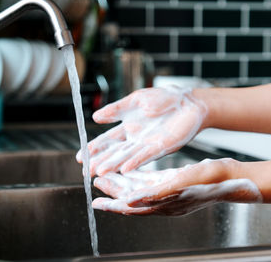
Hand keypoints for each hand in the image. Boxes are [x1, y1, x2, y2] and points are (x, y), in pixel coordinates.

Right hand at [77, 86, 207, 175]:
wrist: (189, 102)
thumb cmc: (164, 98)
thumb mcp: (136, 100)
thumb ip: (116, 109)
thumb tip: (94, 117)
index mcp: (128, 126)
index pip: (107, 139)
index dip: (93, 148)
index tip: (80, 157)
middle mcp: (135, 138)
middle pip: (114, 152)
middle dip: (98, 161)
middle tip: (85, 172)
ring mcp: (147, 144)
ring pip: (126, 156)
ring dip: (113, 164)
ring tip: (98, 173)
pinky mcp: (161, 147)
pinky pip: (145, 156)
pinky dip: (134, 162)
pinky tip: (124, 169)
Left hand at [92, 158, 262, 215]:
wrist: (231, 178)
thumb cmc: (211, 179)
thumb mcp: (182, 183)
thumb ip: (155, 192)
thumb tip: (130, 200)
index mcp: (165, 205)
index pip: (132, 208)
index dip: (113, 205)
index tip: (96, 202)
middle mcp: (165, 203)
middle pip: (133, 201)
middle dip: (114, 193)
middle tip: (97, 184)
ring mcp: (169, 196)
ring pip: (140, 192)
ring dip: (123, 186)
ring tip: (108, 178)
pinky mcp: (174, 186)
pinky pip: (152, 185)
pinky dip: (139, 180)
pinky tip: (132, 174)